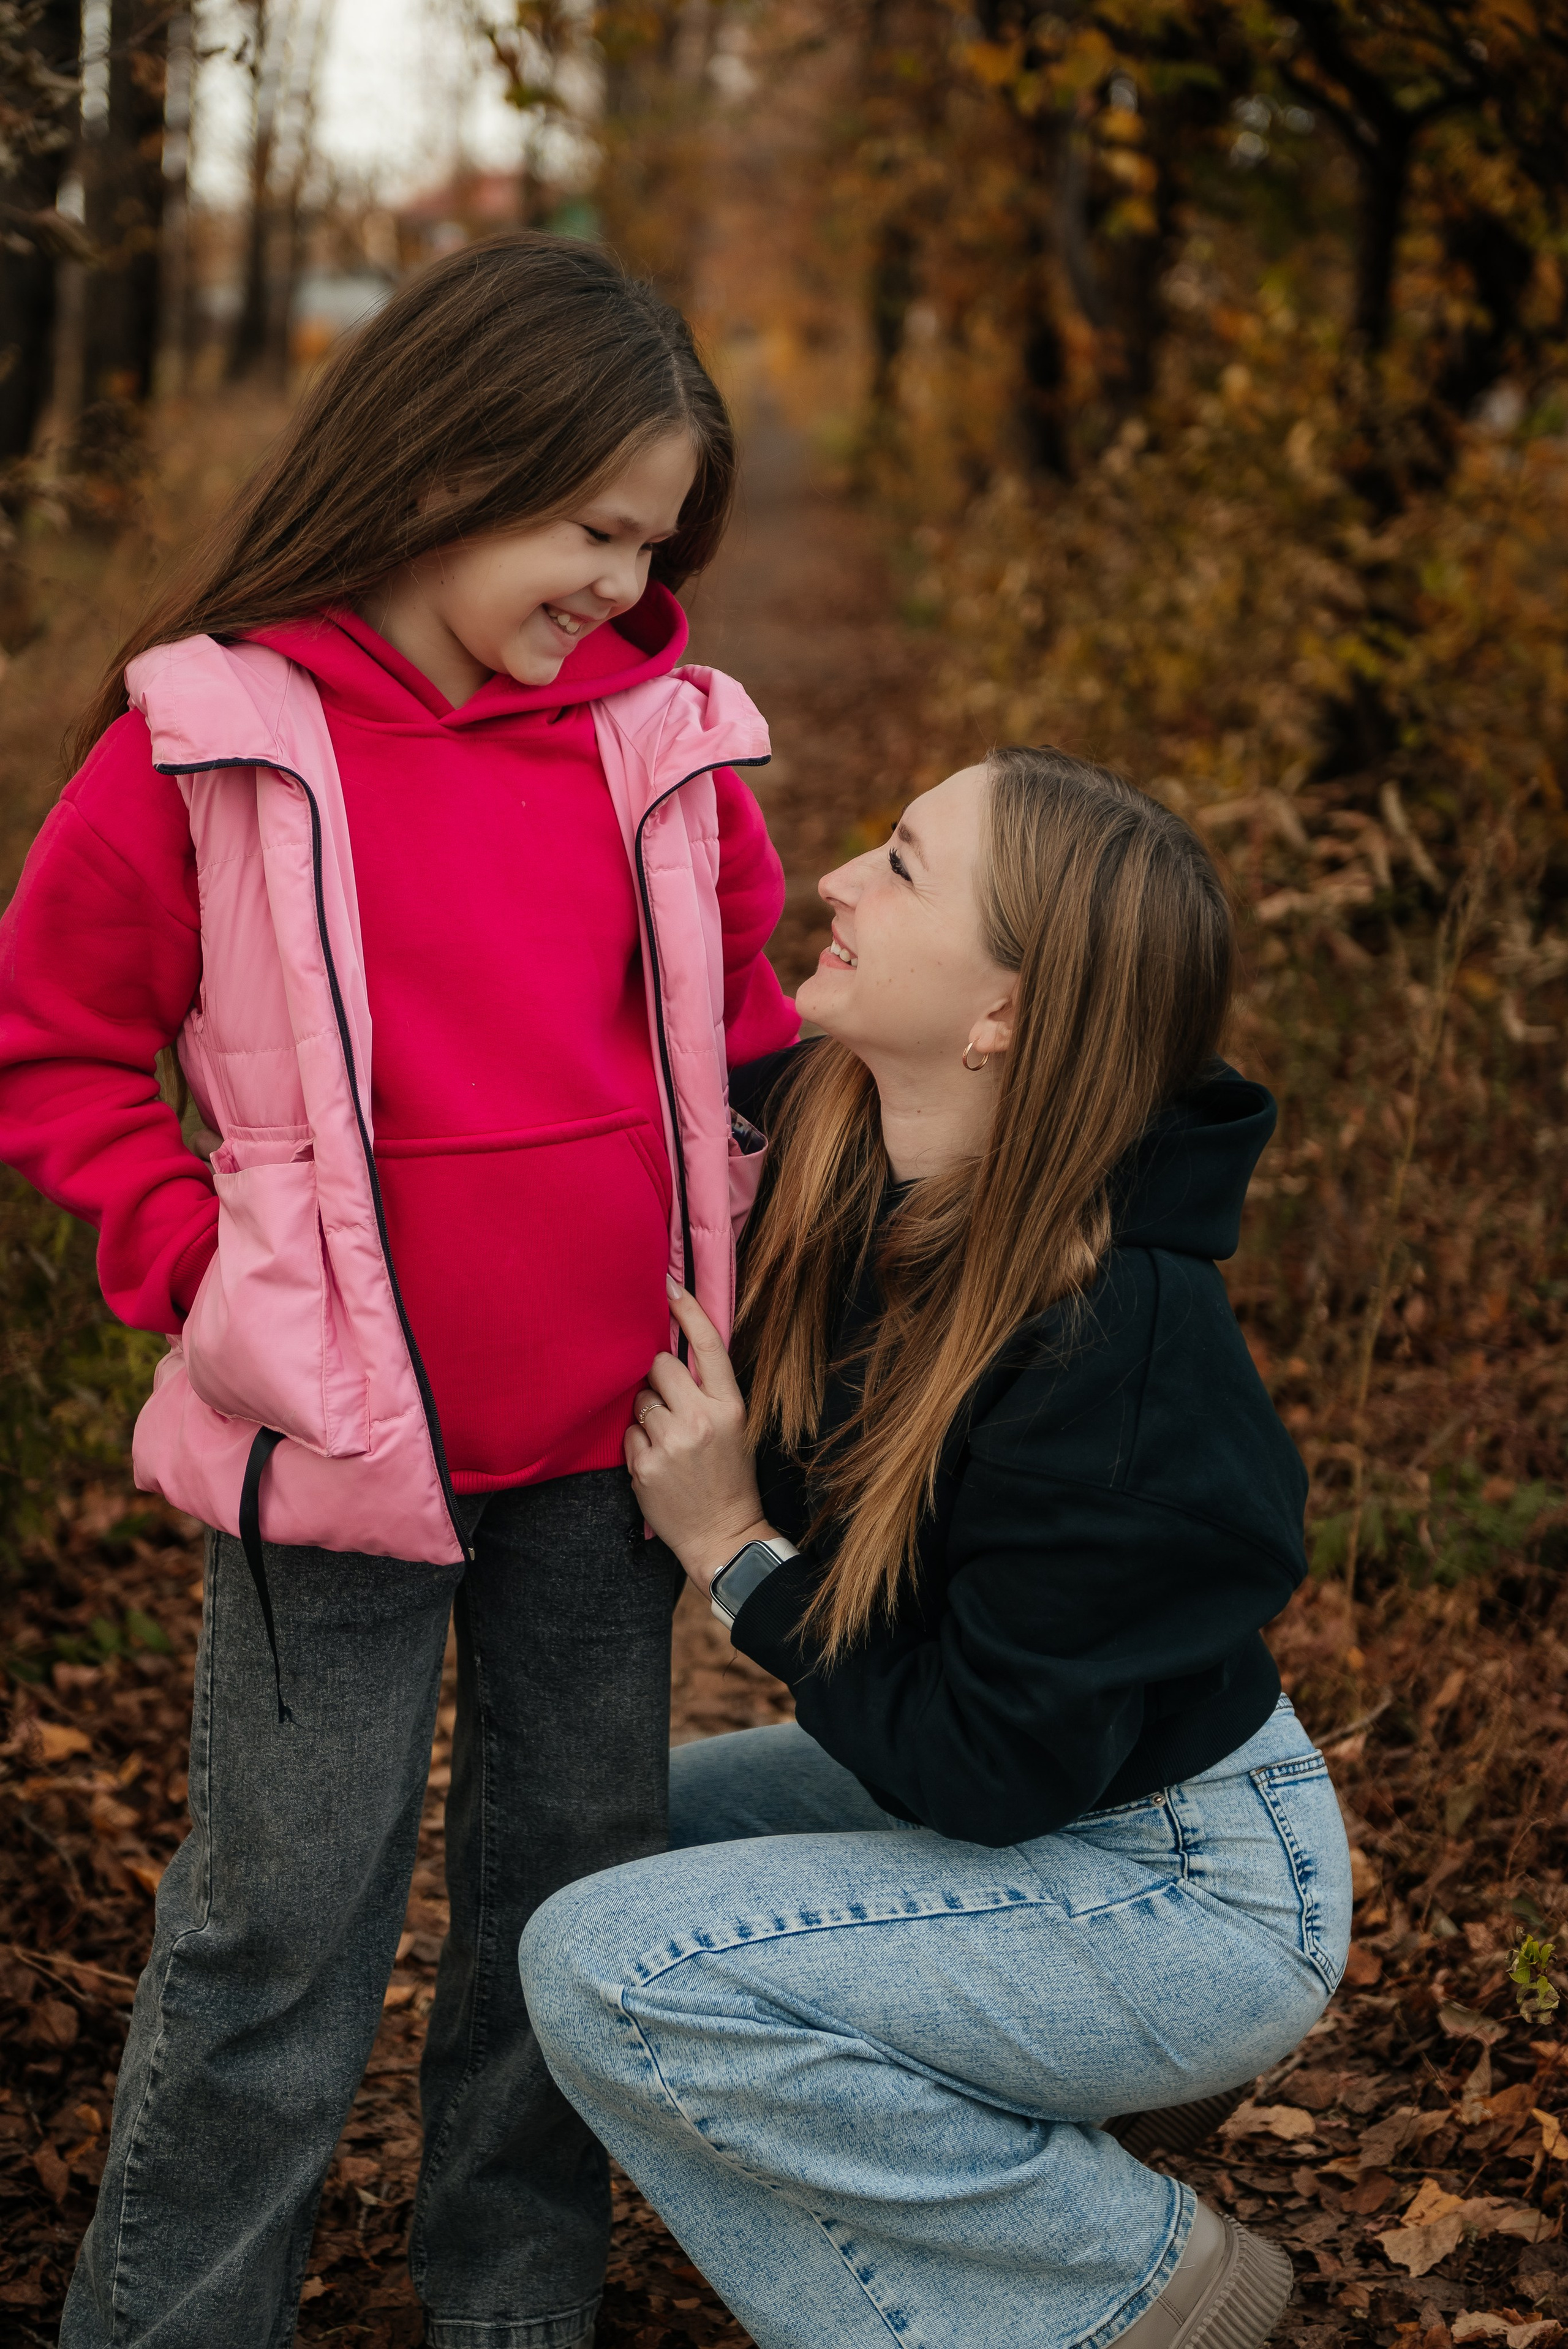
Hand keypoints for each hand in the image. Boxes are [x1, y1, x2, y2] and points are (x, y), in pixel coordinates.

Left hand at [625, 1280, 774, 1593]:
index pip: (708, 1346)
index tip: (669, 1285)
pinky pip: (627, 1432)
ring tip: (666, 1441)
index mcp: (729, 1406)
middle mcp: (700, 1419)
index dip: (688, 1311)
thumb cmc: (728, 1478)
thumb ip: (708, 1392)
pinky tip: (656, 1462)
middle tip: (670, 1405)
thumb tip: (673, 1354)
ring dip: (646, 1413)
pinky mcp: (644, 1464)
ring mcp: (670, 1442)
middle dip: (657, 1377)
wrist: (722, 1535)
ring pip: (639, 1399)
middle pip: (660, 1366)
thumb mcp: (734, 1428)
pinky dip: (637, 1443)